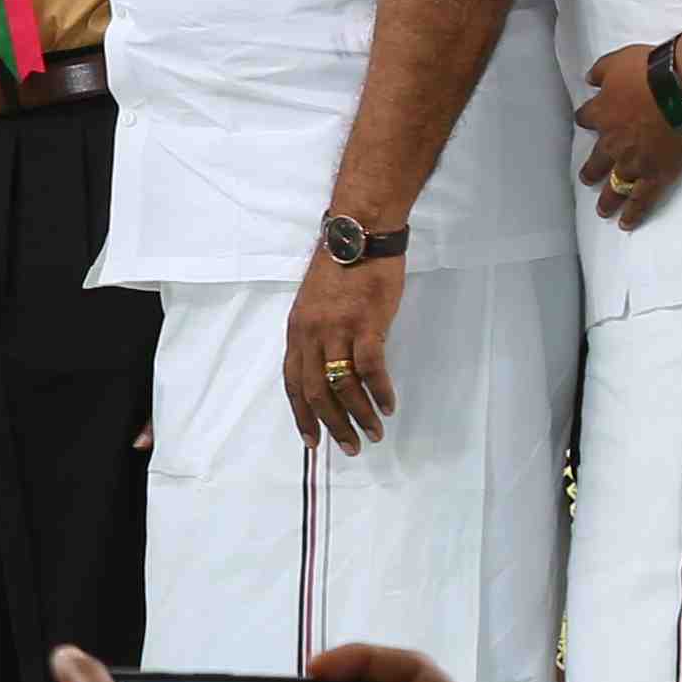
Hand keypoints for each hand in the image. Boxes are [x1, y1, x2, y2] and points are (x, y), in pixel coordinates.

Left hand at [282, 243, 400, 450]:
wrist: (360, 235)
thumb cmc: (343, 267)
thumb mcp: (316, 304)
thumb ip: (319, 336)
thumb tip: (331, 369)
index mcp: (297, 331)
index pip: (293, 383)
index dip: (301, 415)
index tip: (311, 441)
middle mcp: (312, 334)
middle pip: (316, 391)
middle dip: (332, 424)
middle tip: (350, 447)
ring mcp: (338, 329)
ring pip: (342, 385)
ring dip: (360, 414)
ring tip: (374, 433)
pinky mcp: (366, 323)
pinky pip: (370, 368)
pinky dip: (380, 391)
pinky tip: (389, 404)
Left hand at [569, 50, 681, 231]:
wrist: (678, 90)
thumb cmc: (648, 70)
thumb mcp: (616, 61)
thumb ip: (600, 72)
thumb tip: (590, 80)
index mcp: (601, 113)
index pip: (586, 118)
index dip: (589, 119)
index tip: (590, 120)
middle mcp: (611, 142)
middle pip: (596, 161)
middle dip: (591, 171)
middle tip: (587, 179)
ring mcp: (632, 162)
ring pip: (614, 186)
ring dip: (607, 199)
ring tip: (602, 210)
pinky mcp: (656, 175)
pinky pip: (642, 200)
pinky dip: (633, 213)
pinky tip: (626, 224)